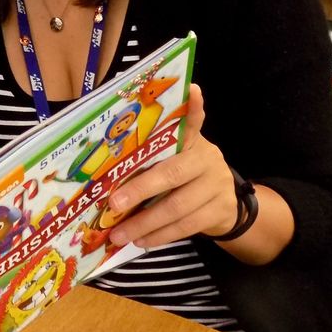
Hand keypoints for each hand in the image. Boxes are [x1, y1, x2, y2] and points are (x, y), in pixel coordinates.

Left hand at [107, 84, 239, 248]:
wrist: (227, 204)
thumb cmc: (186, 176)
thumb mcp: (175, 158)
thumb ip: (152, 156)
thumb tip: (104, 166)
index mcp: (193, 141)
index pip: (193, 121)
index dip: (193, 107)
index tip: (191, 91)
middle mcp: (207, 159)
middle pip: (173, 173)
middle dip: (140, 190)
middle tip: (113, 203)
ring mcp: (217, 186)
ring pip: (177, 207)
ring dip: (144, 223)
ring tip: (118, 234)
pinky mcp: (220, 212)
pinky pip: (186, 226)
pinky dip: (160, 235)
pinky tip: (140, 240)